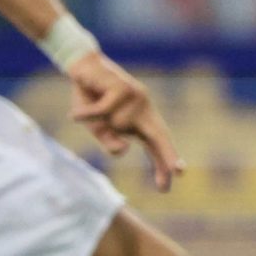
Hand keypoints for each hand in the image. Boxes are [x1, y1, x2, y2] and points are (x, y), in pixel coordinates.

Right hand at [65, 53, 182, 189]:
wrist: (82, 68)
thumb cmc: (91, 100)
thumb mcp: (98, 128)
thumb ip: (109, 141)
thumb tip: (123, 150)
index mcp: (142, 121)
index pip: (155, 145)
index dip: (161, 163)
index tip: (166, 186)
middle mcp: (144, 110)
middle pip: (159, 135)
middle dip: (168, 154)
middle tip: (179, 172)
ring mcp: (137, 97)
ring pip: (117, 125)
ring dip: (97, 122)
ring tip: (89, 108)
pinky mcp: (124, 87)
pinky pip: (102, 112)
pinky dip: (86, 113)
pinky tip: (77, 112)